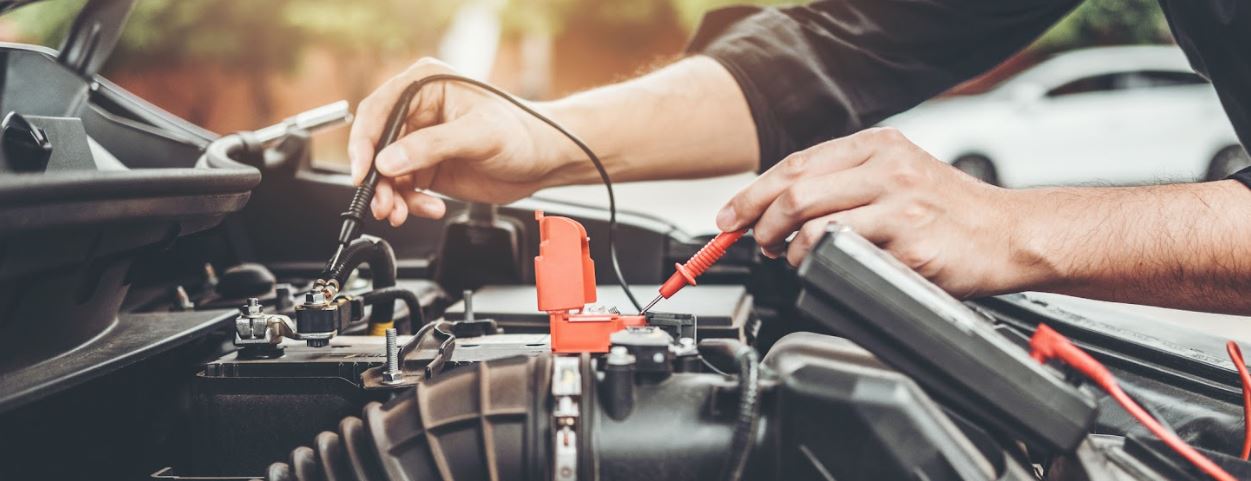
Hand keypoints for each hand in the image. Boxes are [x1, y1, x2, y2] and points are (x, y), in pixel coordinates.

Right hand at [349, 58, 571, 224]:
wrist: (546, 159)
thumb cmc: (523, 132)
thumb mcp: (478, 134)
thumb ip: (432, 146)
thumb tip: (389, 160)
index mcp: (425, 85)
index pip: (378, 110)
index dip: (364, 141)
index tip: (363, 170)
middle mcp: (418, 111)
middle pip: (377, 146)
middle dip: (378, 179)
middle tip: (384, 204)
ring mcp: (421, 141)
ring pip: (387, 171)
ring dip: (391, 196)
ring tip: (401, 213)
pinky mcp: (428, 167)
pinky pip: (404, 188)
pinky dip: (410, 203)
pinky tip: (429, 208)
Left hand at [715, 127, 1041, 296]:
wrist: (1012, 234)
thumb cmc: (952, 211)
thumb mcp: (899, 174)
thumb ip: (846, 181)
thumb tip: (779, 203)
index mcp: (879, 146)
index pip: (796, 165)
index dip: (753, 193)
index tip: (730, 216)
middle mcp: (887, 169)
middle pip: (795, 193)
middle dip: (760, 223)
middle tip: (757, 243)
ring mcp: (900, 206)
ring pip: (813, 225)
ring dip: (790, 249)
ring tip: (794, 258)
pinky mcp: (910, 245)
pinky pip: (847, 256)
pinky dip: (825, 266)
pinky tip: (829, 268)